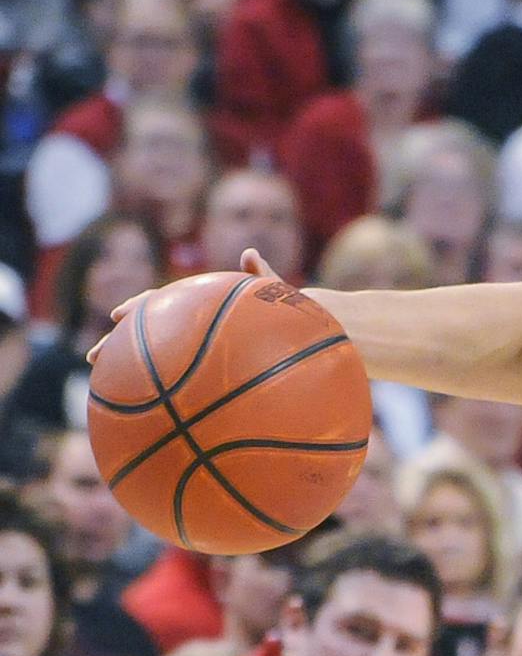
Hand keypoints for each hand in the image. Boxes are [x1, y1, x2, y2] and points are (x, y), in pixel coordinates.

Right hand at [86, 248, 284, 365]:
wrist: (294, 331)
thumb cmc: (283, 307)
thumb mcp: (273, 290)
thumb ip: (262, 275)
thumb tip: (251, 253)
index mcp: (200, 301)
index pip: (162, 301)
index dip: (140, 307)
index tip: (119, 315)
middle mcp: (189, 321)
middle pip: (146, 330)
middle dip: (118, 342)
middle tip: (94, 356)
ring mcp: (191, 343)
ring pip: (151, 355)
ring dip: (124, 365)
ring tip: (101, 380)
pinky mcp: (198, 361)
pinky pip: (172, 374)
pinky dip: (152, 382)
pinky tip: (137, 403)